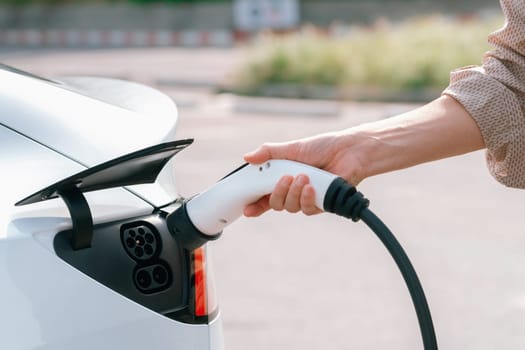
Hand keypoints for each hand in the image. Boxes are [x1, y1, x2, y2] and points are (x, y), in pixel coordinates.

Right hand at [242, 96, 484, 217]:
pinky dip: (307, 197)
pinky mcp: (321, 205)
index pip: (264, 195)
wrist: (350, 151)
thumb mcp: (292, 149)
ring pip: (289, 207)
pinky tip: (312, 186)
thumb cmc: (323, 147)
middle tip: (286, 178)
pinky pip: (307, 209)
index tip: (246, 209)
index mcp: (283, 179)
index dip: (254, 204)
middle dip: (276, 193)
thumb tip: (247, 157)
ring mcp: (306, 199)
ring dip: (294, 193)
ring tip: (304, 177)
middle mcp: (293, 191)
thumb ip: (270, 153)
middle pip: (274, 204)